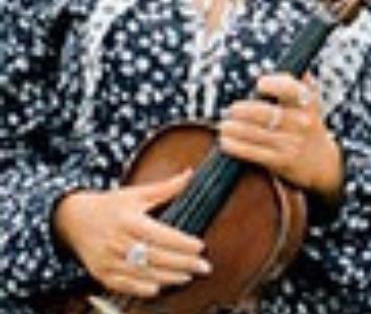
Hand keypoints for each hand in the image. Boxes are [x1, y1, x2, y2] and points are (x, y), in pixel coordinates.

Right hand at [52, 170, 211, 297]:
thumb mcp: (135, 193)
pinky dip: (140, 289)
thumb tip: (189, 175)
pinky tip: (159, 288)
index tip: (200, 246)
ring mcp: (107, 260)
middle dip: (182, 263)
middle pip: (154, 256)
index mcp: (128, 220)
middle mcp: (116, 242)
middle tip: (204, 267)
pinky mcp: (100, 273)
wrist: (71, 219)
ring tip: (188, 276)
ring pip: (141, 273)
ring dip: (167, 277)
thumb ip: (165, 188)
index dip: (181, 243)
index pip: (159, 234)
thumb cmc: (108, 206)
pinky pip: (122, 286)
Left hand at [219, 73, 342, 201]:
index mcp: (308, 106)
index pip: (293, 90)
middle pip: (266, 113)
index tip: (260, 84)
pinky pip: (253, 152)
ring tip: (225, 126)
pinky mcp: (281, 161)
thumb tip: (299, 67)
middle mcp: (301, 123)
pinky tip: (226, 141)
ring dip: (234, 128)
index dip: (276, 84)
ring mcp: (291, 143)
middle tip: (232, 109)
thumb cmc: (308, 128)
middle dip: (244, 110)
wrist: (322, 164)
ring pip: (255, 133)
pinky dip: (236, 146)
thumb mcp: (311, 107)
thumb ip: (302, 86)